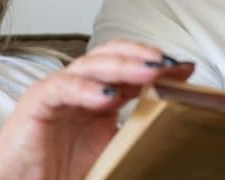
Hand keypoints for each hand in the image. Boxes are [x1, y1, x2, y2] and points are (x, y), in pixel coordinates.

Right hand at [0, 40, 193, 179]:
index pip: (131, 66)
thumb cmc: (61, 170)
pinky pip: (62, 87)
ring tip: (150, 70)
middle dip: (144, 56)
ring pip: (92, 64)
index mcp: (100, 94)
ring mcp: (59, 89)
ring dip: (123, 65)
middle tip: (171, 64)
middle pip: (113, 56)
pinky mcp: (38, 101)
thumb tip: (176, 126)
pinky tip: (108, 96)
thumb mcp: (112, 149)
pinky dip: (86, 89)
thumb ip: (136, 131)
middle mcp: (80, 85)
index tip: (187, 68)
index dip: (158, 63)